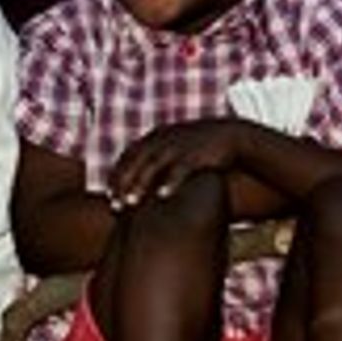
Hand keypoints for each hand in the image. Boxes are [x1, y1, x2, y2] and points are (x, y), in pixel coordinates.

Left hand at [106, 119, 242, 209]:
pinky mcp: (197, 154)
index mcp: (156, 137)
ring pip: (153, 166)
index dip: (117, 175)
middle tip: (114, 204)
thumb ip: (157, 156)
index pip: (128, 156)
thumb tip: (141, 178)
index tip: (109, 195)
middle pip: (136, 162)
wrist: (232, 136)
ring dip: (140, 184)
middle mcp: (164, 139)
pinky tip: (162, 196)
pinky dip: (170, 182)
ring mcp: (179, 145)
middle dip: (123, 183)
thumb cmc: (200, 146)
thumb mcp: (175, 145)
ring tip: (131, 203)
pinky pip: (181, 169)